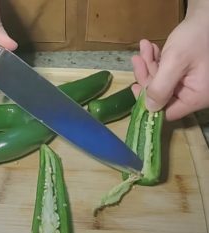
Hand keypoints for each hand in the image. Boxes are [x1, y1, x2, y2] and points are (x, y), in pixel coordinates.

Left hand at [132, 1, 208, 120]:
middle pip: (161, 95)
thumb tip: (148, 108)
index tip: (135, 87)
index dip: (149, 103)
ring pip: (160, 81)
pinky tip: (150, 48)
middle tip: (137, 59)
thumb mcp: (175, 62)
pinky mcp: (184, 73)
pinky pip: (165, 72)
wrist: (207, 16)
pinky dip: (156, 60)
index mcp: (195, 97)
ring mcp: (189, 83)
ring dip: (149, 64)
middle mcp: (193, 93)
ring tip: (144, 47)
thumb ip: (160, 87)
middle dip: (147, 75)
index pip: (168, 112)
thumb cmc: (196, 37)